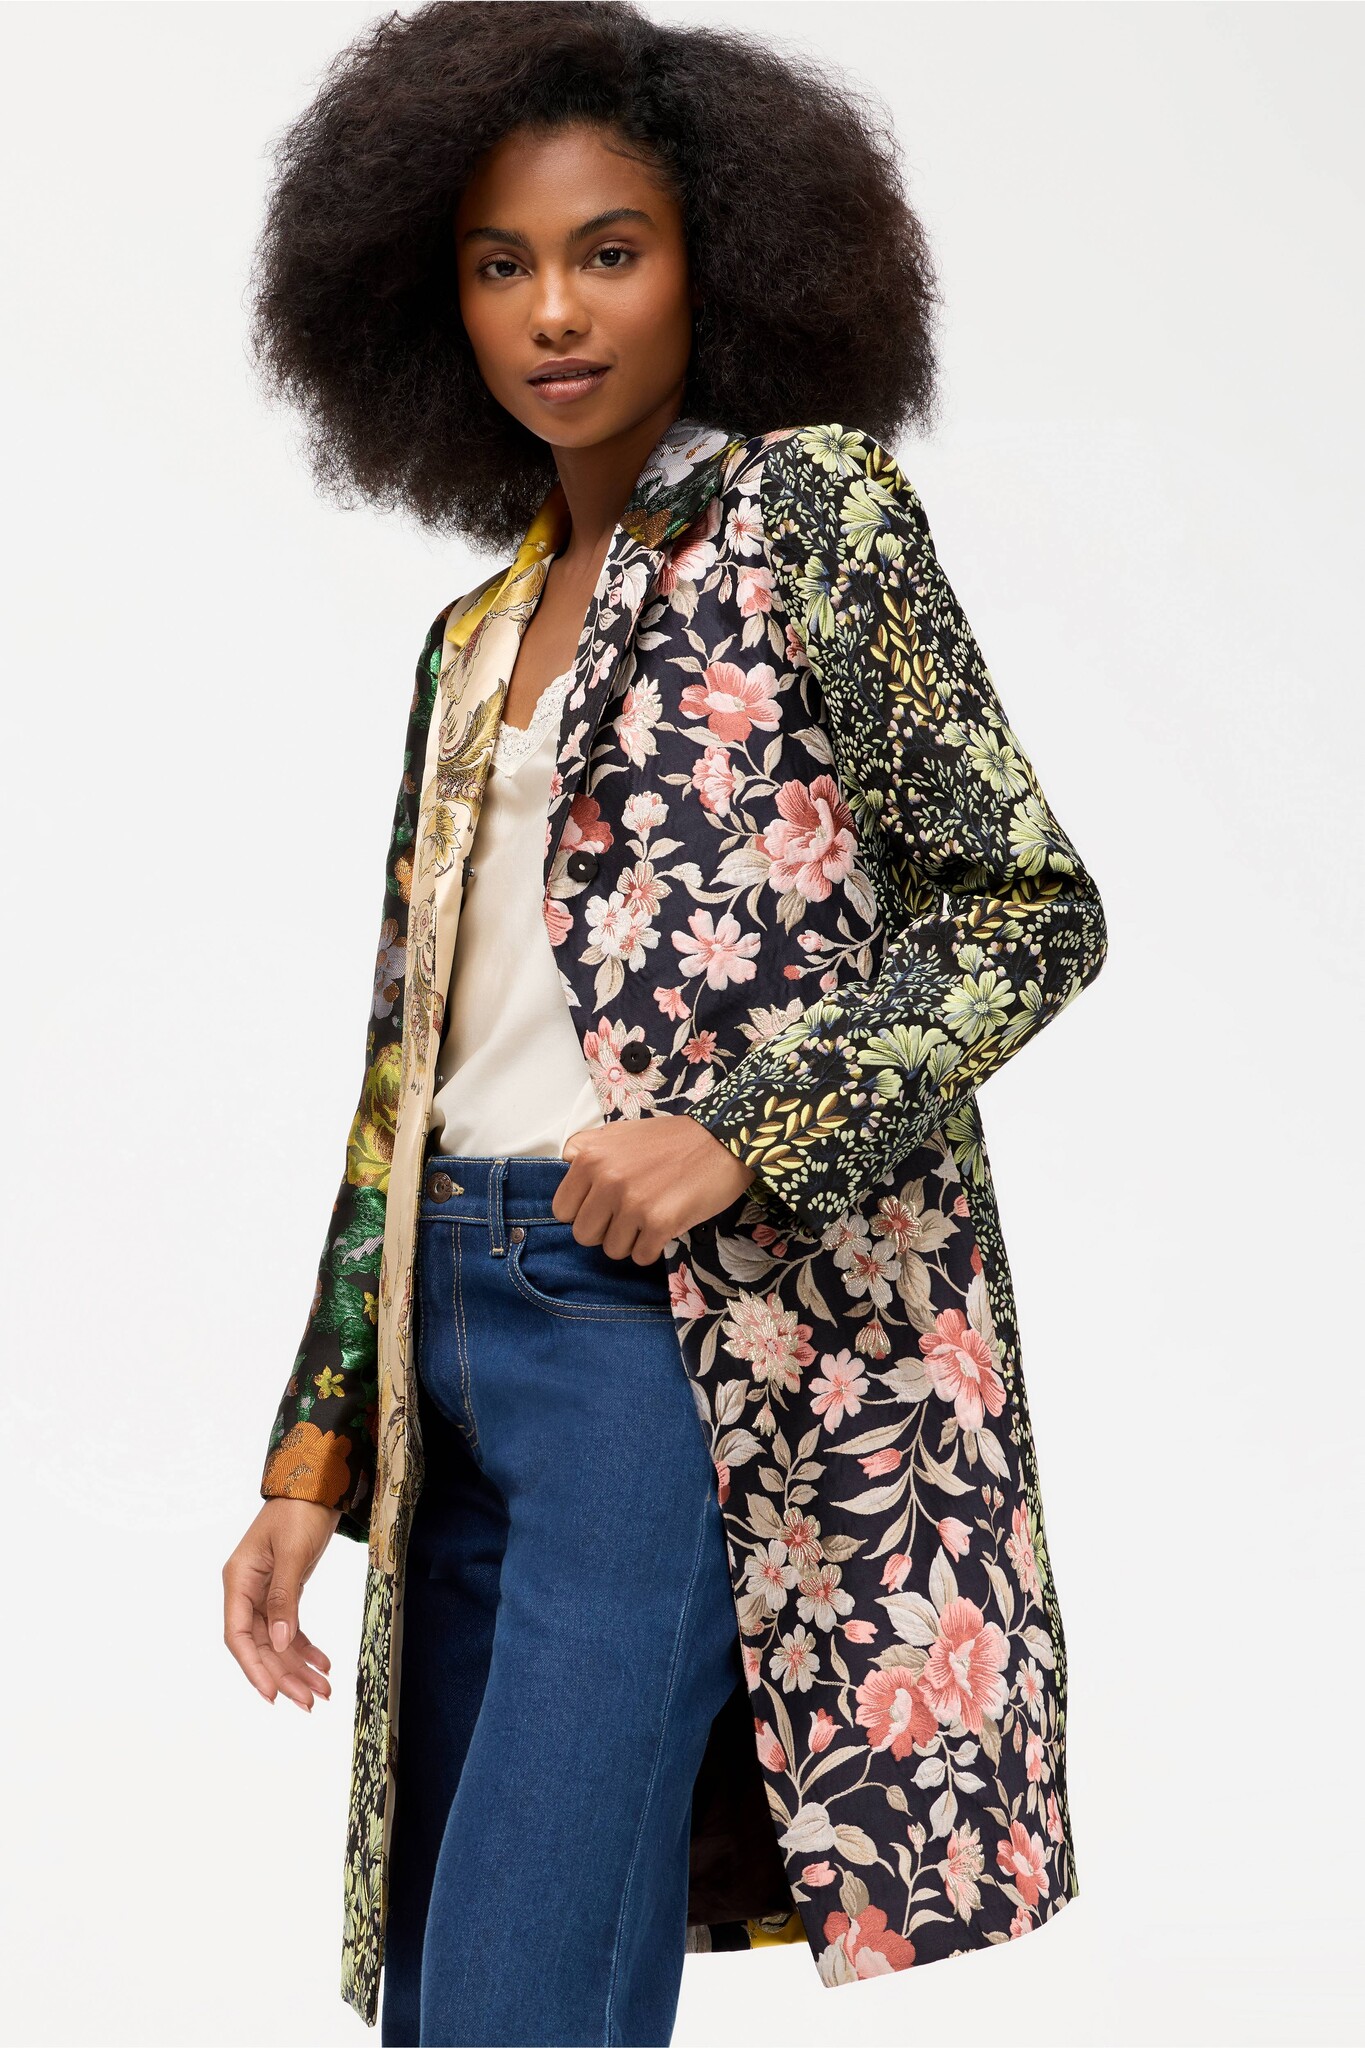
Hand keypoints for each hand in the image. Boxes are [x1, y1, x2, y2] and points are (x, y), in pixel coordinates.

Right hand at [223, 1498, 339, 1709]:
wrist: (316, 1485)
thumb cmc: (299, 1512)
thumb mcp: (292, 1553)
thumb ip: (284, 1598)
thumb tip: (279, 1641)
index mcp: (239, 1580)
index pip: (239, 1635)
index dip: (253, 1668)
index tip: (271, 1695)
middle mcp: (248, 1591)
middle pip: (261, 1645)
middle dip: (284, 1675)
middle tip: (310, 1701)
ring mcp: (266, 1593)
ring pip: (279, 1642)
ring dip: (299, 1667)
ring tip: (323, 1691)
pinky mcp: (286, 1592)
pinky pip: (292, 1629)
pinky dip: (307, 1648)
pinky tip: (324, 1664)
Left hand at [557, 1112, 754, 1260]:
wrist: (721, 1141)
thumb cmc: (671, 1139)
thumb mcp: (619, 1132)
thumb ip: (587, 1149)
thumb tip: (565, 1164)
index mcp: (590, 1157)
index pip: (562, 1209)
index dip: (584, 1212)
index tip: (604, 1205)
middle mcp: (607, 1179)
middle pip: (584, 1235)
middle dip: (606, 1230)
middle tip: (630, 1214)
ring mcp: (632, 1202)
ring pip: (612, 1250)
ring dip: (632, 1240)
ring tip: (651, 1216)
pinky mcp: (659, 1222)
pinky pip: (641, 1256)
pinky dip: (653, 1247)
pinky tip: (666, 1225)